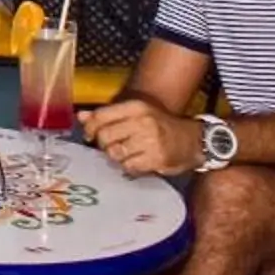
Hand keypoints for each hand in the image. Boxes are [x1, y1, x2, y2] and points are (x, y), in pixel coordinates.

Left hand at [80, 100, 201, 177]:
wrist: (193, 141)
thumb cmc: (162, 127)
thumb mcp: (137, 114)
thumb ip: (108, 115)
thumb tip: (81, 116)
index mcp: (136, 107)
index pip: (101, 116)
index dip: (90, 128)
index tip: (90, 135)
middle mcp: (142, 122)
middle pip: (105, 136)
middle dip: (104, 144)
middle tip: (113, 146)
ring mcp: (150, 141)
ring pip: (114, 153)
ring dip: (117, 156)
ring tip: (128, 153)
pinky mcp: (156, 158)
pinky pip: (128, 166)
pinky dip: (129, 166)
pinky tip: (137, 161)